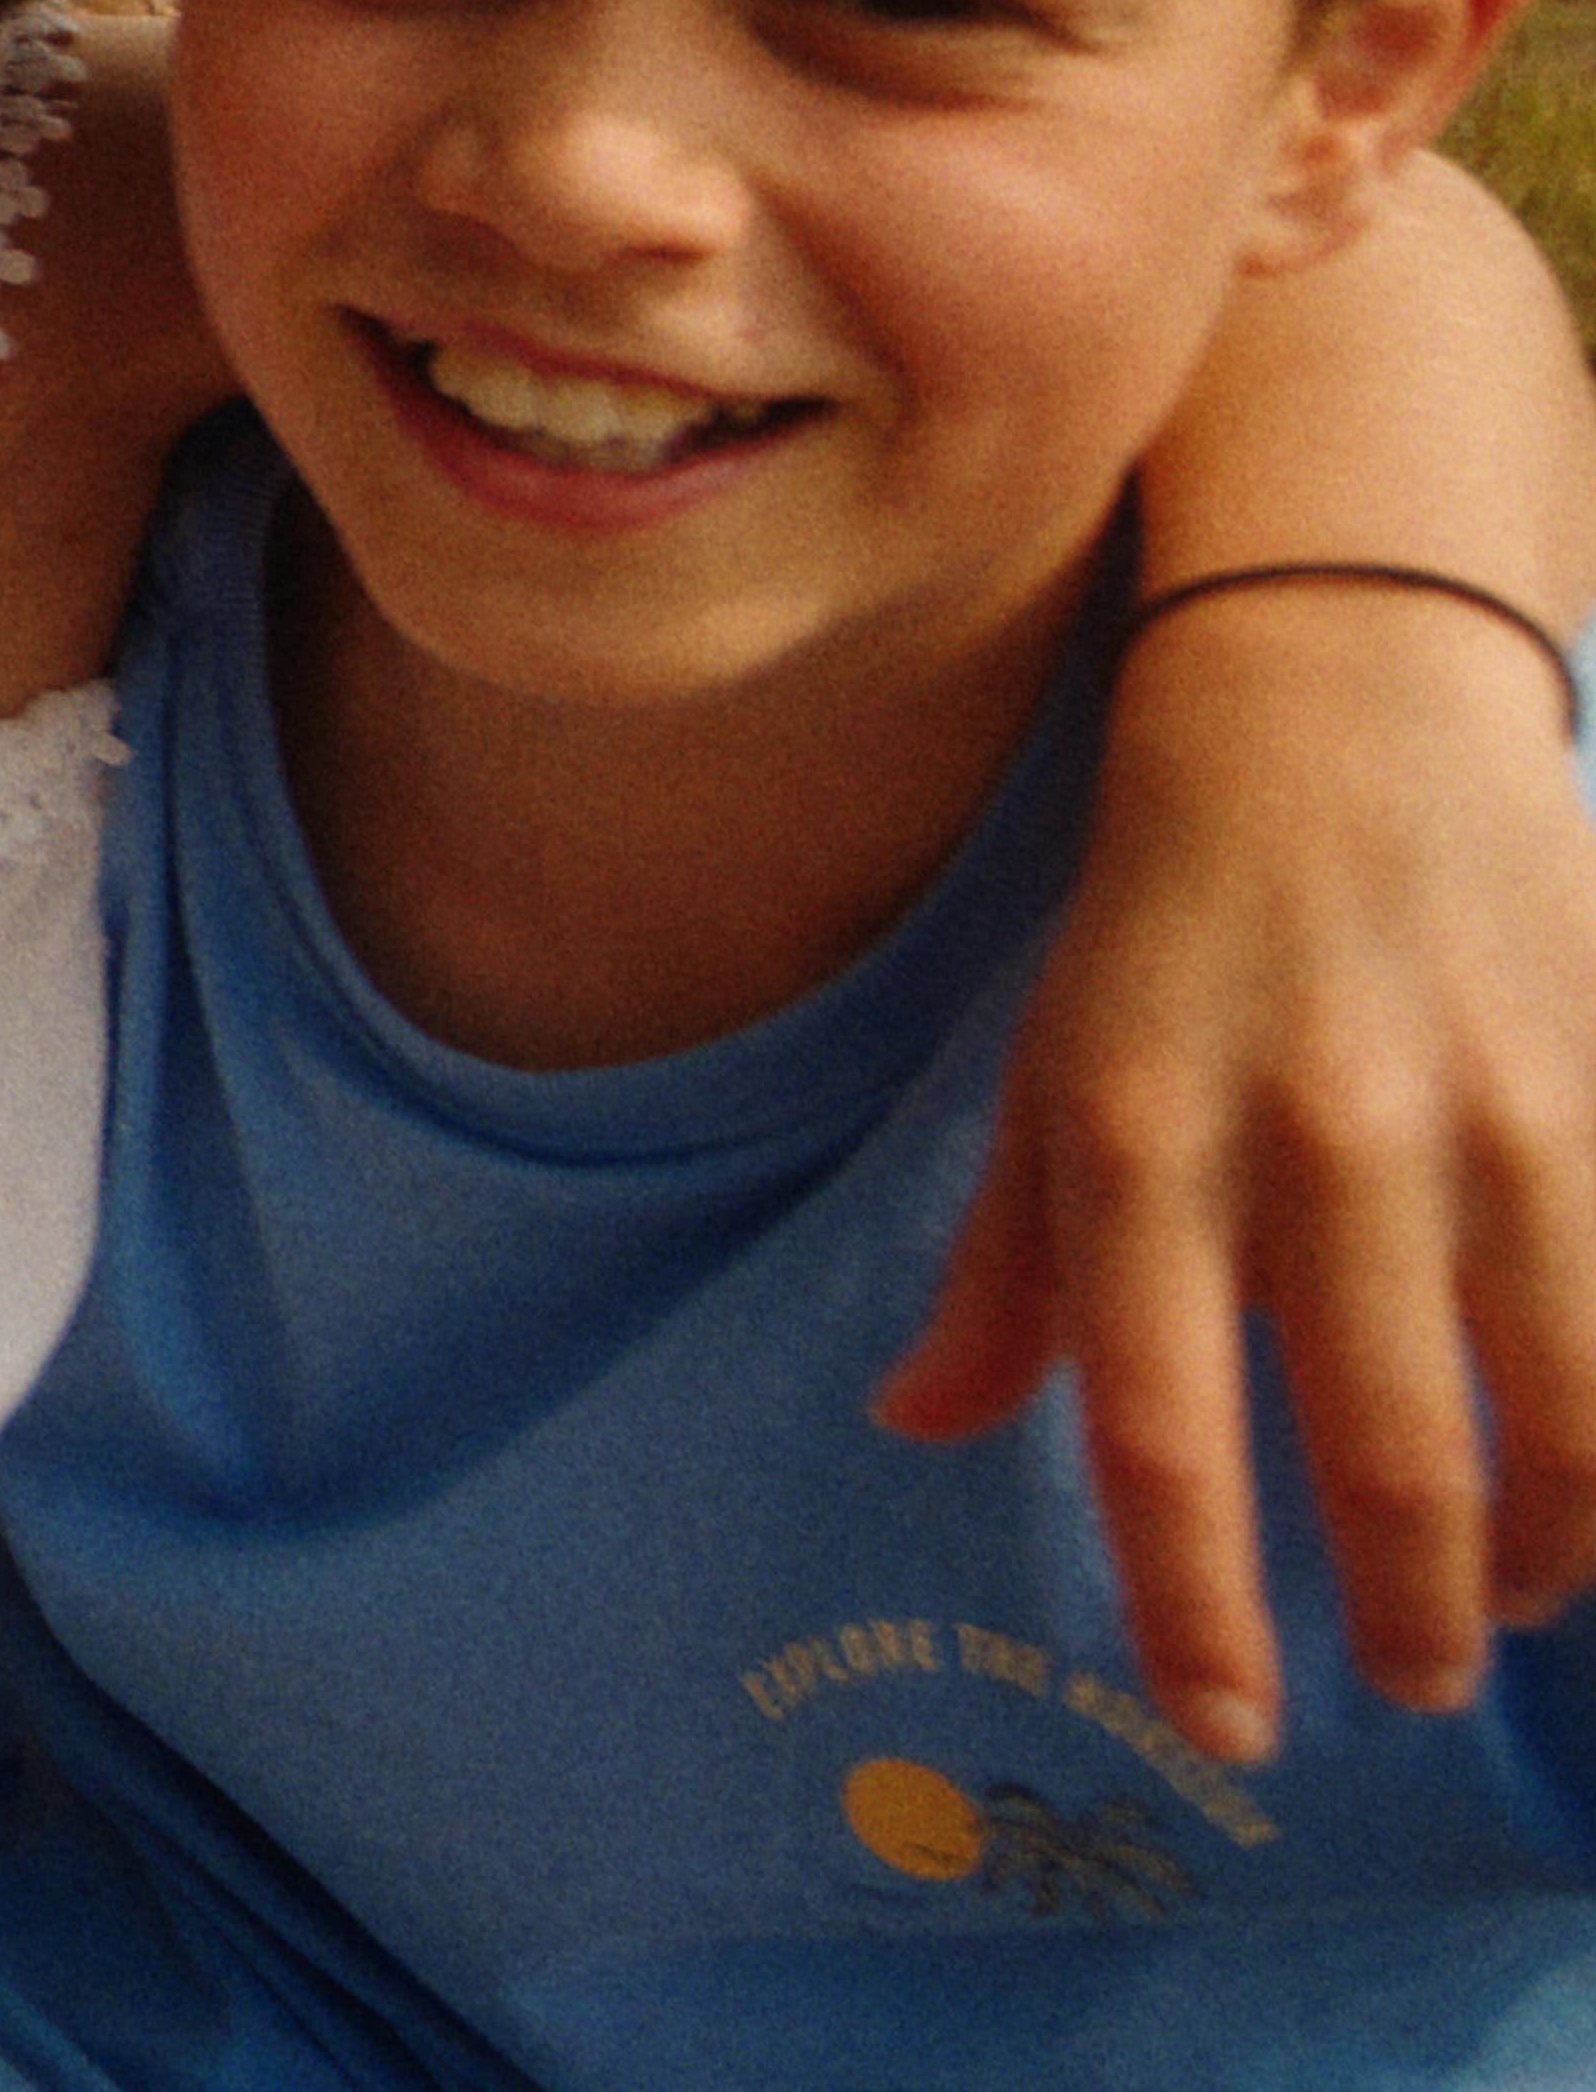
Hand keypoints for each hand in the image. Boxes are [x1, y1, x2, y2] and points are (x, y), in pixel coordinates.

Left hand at [881, 578, 1595, 1762]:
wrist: (1335, 715)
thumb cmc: (1164, 929)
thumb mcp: (1043, 1081)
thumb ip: (1001, 1274)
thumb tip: (913, 1425)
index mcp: (1137, 1143)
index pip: (1154, 1426)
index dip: (1195, 1602)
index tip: (1226, 1726)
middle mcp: (1314, 1139)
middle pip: (1388, 1454)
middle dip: (1411, 1615)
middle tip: (1403, 1680)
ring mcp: (1490, 1116)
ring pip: (1568, 1416)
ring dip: (1550, 1550)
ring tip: (1510, 1598)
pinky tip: (1591, 1487)